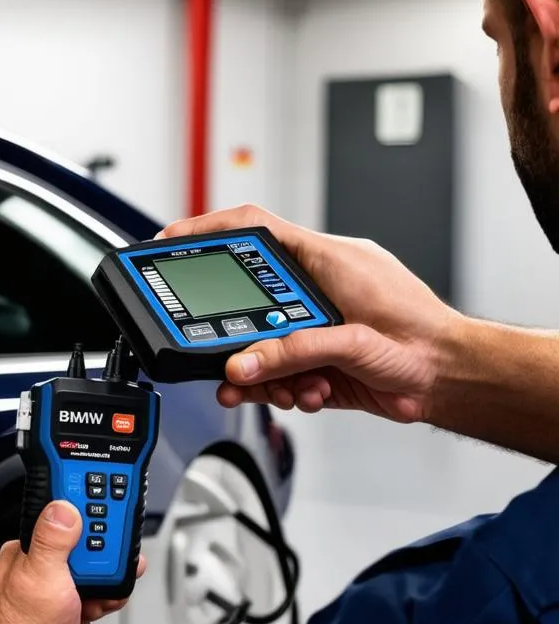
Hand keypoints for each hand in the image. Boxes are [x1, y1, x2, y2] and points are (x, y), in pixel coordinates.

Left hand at [0, 501, 144, 623]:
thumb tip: (58, 508)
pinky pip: (58, 620)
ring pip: (60, 595)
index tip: (95, 540)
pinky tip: (81, 623)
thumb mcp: (46, 576)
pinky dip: (75, 619)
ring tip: (95, 604)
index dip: (74, 538)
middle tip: (102, 577)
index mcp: (4, 569)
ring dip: (86, 596)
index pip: (43, 538)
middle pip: (56, 566)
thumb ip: (53, 537)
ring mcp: (15, 618)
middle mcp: (2, 592)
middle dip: (86, 571)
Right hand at [159, 205, 459, 422]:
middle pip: (247, 298)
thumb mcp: (352, 343)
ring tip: (268, 389)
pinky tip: (303, 394)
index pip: (253, 229)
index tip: (170, 239)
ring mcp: (315, 322)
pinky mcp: (316, 356)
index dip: (207, 229)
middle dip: (231, 334)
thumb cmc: (425, 341)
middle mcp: (315, 287)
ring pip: (259, 341)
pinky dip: (278, 386)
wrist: (452, 380)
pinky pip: (277, 368)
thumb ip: (291, 352)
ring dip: (258, 371)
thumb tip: (241, 364)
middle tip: (221, 357)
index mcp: (324, 260)